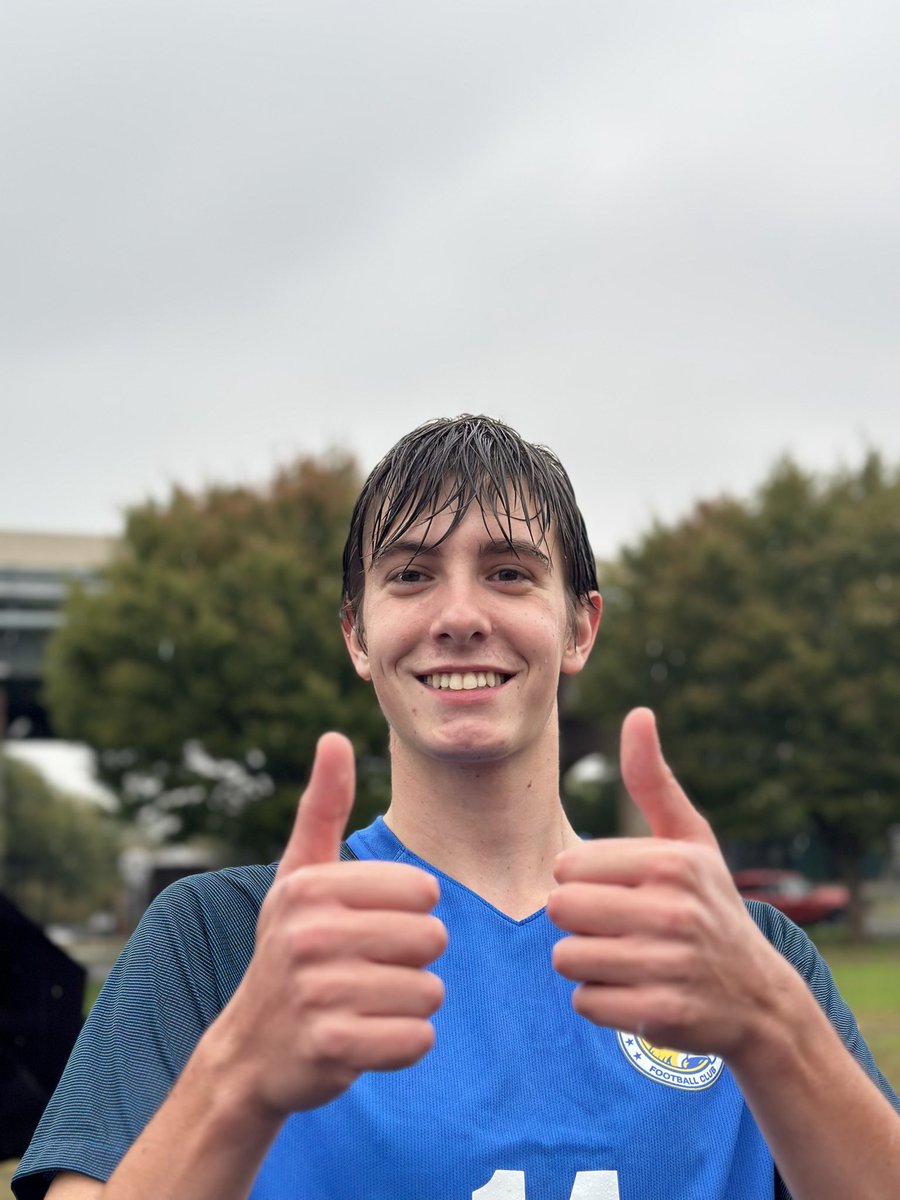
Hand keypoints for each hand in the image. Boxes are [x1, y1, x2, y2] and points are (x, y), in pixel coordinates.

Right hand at [209, 733, 446, 1119]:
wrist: (250, 1050)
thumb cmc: (291, 949)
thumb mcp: (299, 876)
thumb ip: (323, 807)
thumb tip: (334, 737)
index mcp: (310, 886)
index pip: (423, 891)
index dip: (410, 912)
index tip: (369, 926)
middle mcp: (309, 935)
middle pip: (432, 939)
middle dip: (414, 960)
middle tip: (370, 969)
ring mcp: (316, 994)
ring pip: (429, 991)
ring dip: (410, 1003)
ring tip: (366, 1003)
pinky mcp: (330, 1048)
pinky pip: (417, 1040)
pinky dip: (404, 1043)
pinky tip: (367, 1037)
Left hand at [548, 708, 792, 1059]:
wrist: (760, 997)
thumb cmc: (709, 905)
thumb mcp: (690, 841)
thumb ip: (653, 780)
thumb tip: (637, 713)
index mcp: (671, 861)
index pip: (567, 867)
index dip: (584, 882)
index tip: (620, 892)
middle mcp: (673, 910)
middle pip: (560, 910)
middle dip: (578, 922)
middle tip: (618, 928)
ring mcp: (670, 965)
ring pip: (566, 957)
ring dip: (586, 962)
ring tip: (627, 958)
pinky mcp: (662, 1014)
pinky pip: (584, 1001)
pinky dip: (601, 1001)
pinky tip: (636, 992)